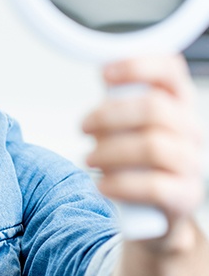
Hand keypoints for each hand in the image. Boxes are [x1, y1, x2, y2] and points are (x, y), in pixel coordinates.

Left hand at [82, 55, 204, 231]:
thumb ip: (119, 100)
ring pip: (153, 146)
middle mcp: (190, 129)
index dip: (138, 66)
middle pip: (155, 108)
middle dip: (109, 115)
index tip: (104, 73)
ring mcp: (191, 163)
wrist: (154, 210)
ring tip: (89, 158)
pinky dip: (120, 184)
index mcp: (178, 104)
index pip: (170, 70)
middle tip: (84, 126)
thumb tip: (102, 75)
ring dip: (110, 151)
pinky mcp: (184, 195)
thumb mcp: (129, 124)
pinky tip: (102, 184)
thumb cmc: (138, 160)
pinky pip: (154, 186)